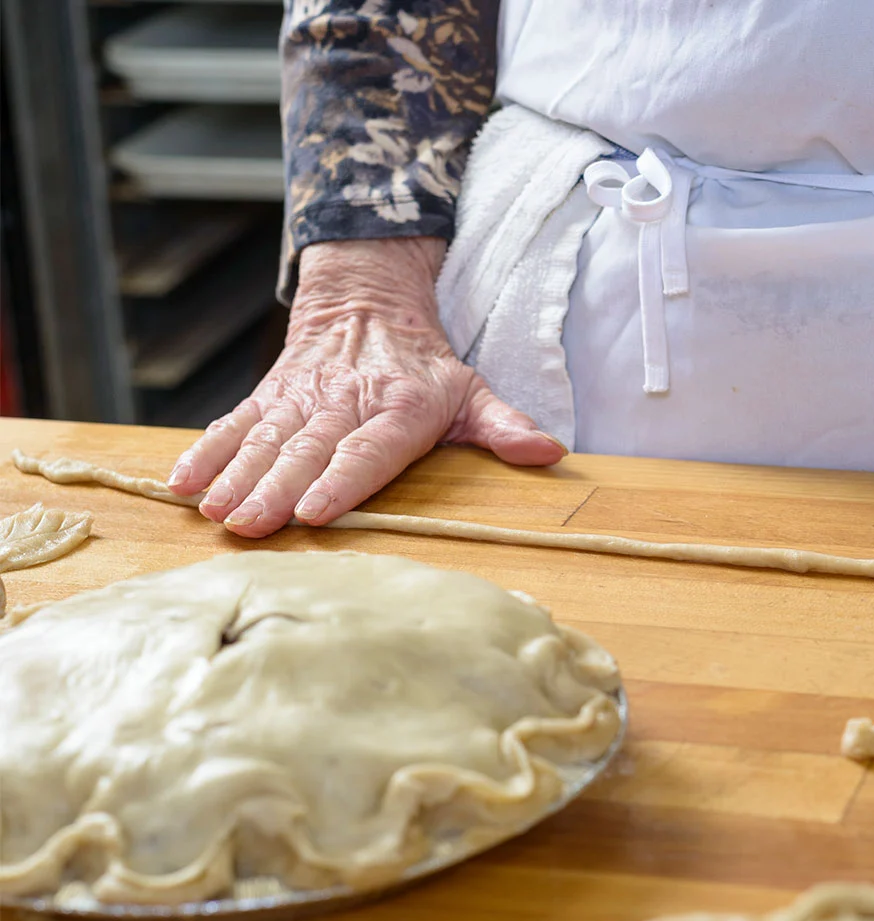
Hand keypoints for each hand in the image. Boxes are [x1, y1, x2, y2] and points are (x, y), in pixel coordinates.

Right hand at [167, 237, 566, 536]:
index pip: (368, 450)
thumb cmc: (425, 366)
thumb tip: (549, 452)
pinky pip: (232, 424)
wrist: (367, 300)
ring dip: (236, 477)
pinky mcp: (268, 397)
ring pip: (264, 440)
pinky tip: (182, 484)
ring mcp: (300, 399)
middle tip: (251, 525)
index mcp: (397, 408)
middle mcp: (343, 402)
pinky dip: (206, 452)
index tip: (317, 512)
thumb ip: (504, 427)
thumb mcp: (472, 390)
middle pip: (308, 450)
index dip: (343, 481)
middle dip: (276, 489)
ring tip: (216, 513)